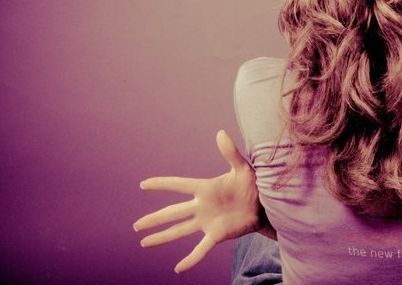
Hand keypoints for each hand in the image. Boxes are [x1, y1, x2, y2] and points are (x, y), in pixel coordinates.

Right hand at [134, 130, 260, 272]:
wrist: (266, 204)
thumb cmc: (253, 184)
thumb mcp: (242, 168)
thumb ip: (230, 153)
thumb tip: (220, 133)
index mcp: (205, 188)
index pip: (179, 185)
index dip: (162, 184)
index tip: (143, 184)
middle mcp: (202, 206)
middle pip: (172, 212)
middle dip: (154, 218)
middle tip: (136, 225)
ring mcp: (207, 222)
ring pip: (180, 230)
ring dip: (162, 237)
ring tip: (144, 243)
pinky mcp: (217, 235)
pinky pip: (201, 249)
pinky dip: (190, 259)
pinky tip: (178, 269)